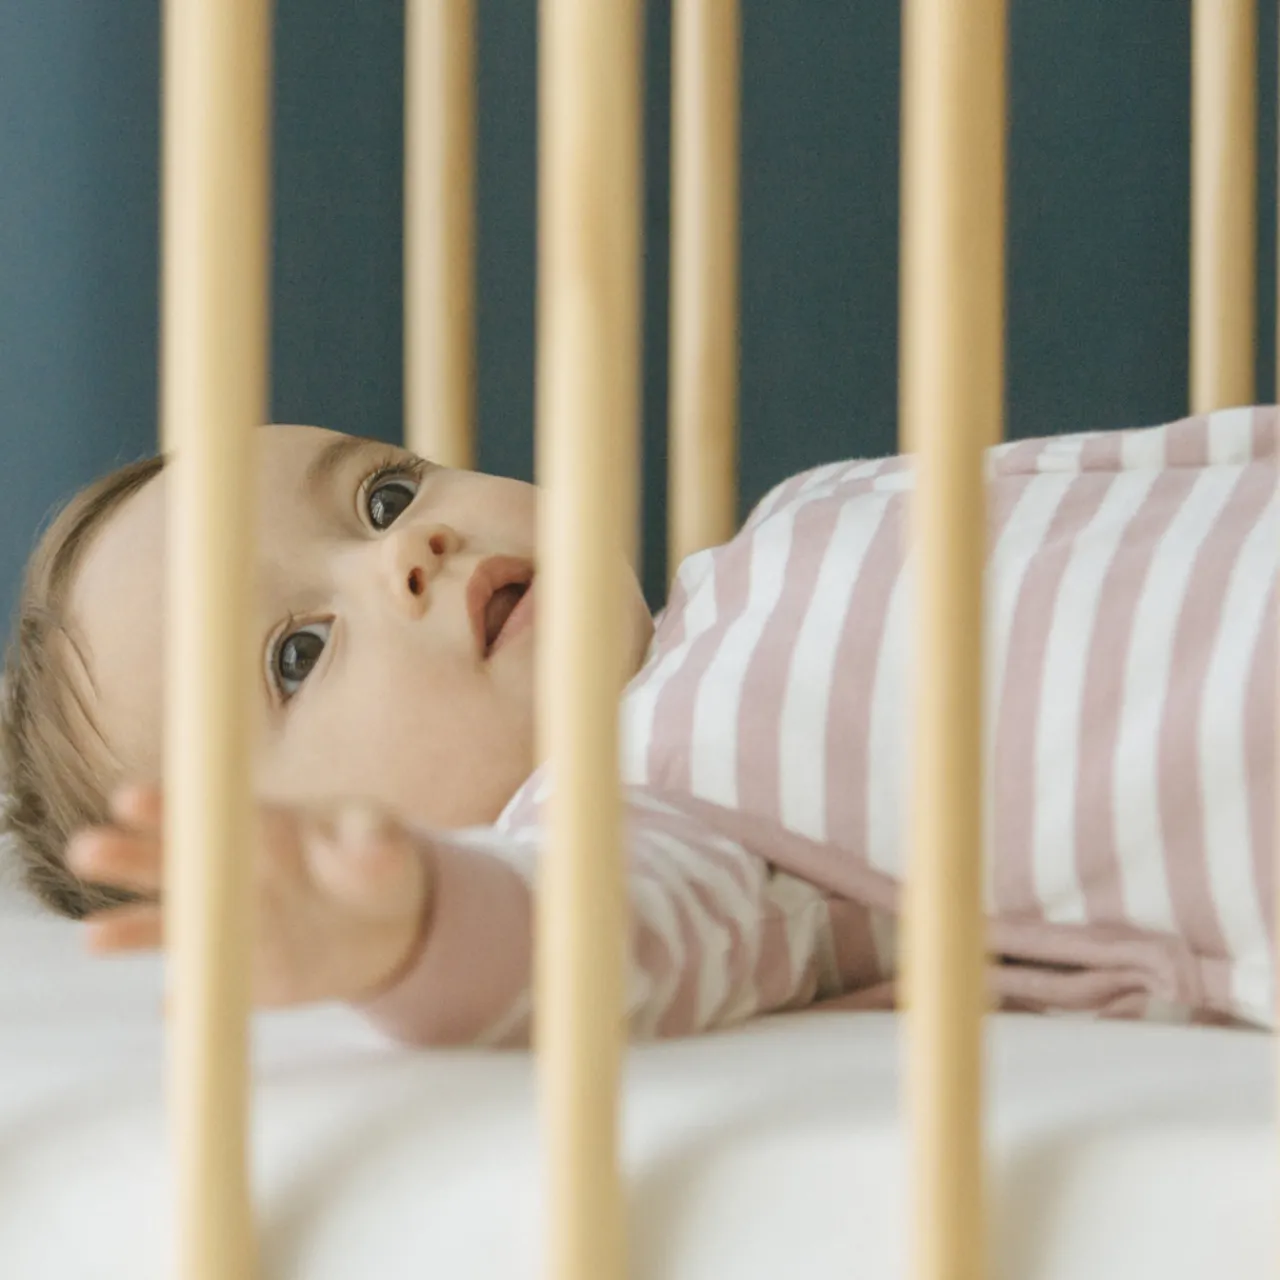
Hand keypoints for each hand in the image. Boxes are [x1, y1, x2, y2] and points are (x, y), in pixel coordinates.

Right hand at [66, 787, 433, 1007]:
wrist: (381, 927)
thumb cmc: (374, 867)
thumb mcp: (382, 845)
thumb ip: (372, 840)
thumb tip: (373, 841)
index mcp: (257, 829)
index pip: (204, 812)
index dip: (168, 805)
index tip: (128, 798)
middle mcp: (225, 873)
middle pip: (167, 860)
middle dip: (126, 854)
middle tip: (86, 849)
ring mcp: (221, 925)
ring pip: (165, 924)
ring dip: (128, 929)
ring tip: (93, 937)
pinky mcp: (230, 974)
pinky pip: (199, 988)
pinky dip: (189, 1000)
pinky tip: (172, 1007)